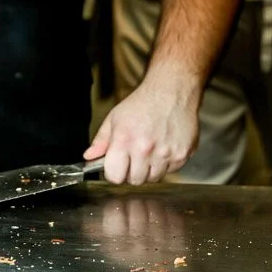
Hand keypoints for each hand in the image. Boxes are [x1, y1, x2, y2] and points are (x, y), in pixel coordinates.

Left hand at [85, 78, 199, 184]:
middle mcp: (145, 149)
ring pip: (154, 178)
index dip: (114, 173)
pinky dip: (166, 163)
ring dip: (150, 169)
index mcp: (125, 140)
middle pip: (135, 180)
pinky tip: (163, 146)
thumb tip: (89, 156)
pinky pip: (171, 171)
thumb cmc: (143, 103)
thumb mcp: (115, 118)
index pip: (114, 176)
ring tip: (150, 150)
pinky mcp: (182, 155)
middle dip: (132, 171)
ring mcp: (166, 153)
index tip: (116, 166)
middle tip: (134, 156)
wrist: (171, 91)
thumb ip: (101, 140)